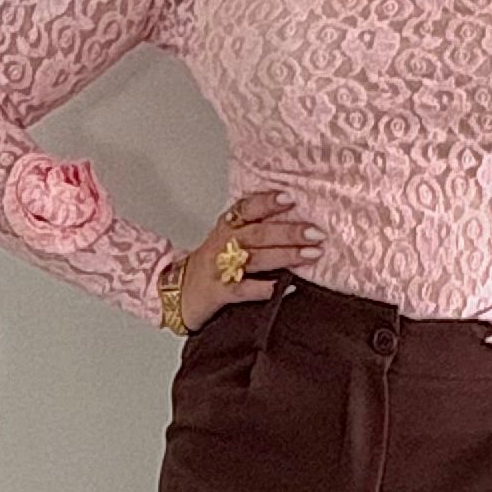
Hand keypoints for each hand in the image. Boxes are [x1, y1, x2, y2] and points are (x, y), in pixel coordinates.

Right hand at [178, 189, 324, 332]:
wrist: (177, 292)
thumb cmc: (209, 265)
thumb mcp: (225, 238)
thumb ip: (253, 227)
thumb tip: (294, 218)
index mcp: (226, 227)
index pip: (246, 208)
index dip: (267, 202)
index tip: (290, 198)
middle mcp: (223, 244)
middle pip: (258, 234)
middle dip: (289, 232)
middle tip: (315, 232)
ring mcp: (220, 268)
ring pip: (255, 259)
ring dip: (285, 256)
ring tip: (310, 254)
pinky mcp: (219, 292)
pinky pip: (244, 290)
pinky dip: (265, 288)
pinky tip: (287, 287)